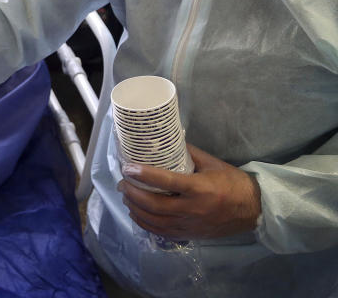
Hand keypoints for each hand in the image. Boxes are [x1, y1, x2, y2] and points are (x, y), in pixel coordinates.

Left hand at [117, 144, 261, 239]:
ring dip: (135, 209)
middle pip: (155, 205)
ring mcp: (191, 225)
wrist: (254, 210)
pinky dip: (145, 224)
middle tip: (122, 182)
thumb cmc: (233, 182)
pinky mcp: (190, 235)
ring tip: (126, 196)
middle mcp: (194, 209)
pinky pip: (162, 232)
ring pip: (155, 221)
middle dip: (133, 193)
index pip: (166, 182)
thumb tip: (165, 140)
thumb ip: (188, 153)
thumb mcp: (212, 163)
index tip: (127, 167)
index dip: (144, 175)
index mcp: (200, 189)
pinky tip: (137, 214)